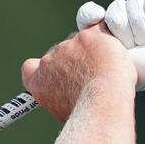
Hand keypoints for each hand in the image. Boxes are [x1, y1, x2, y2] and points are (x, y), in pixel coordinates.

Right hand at [20, 24, 135, 122]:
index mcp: (38, 81)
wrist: (102, 105)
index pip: (31, 67)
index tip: (55, 73)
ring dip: (93, 52)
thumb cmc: (87, 113)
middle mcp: (48, 62)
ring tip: (106, 72)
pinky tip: (114, 54)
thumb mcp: (64, 110)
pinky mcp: (87, 37)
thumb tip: (72, 93)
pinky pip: (98, 29)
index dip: (44, 68)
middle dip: (77, 60)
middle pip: (61, 53)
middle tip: (93, 76)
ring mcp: (67, 47)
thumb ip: (62, 94)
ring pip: (81, 43)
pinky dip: (106, 39)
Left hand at [76, 0, 144, 106]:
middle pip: (114, 8)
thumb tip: (74, 42)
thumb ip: (94, 52)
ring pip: (132, 0)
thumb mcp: (115, 65)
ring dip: (139, 21)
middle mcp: (128, 23)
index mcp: (112, 38)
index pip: (91, 17)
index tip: (95, 16)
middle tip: (133, 44)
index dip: (90, 14)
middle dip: (123, 26)